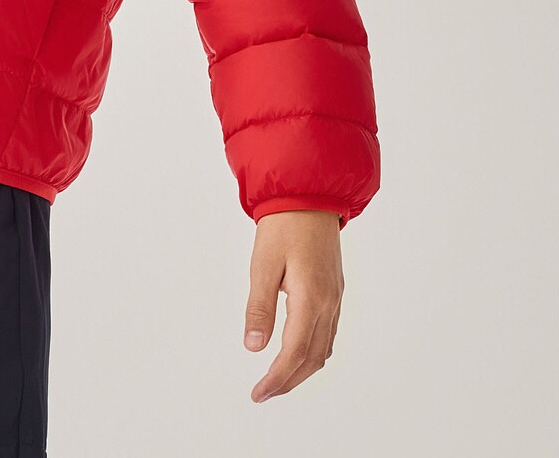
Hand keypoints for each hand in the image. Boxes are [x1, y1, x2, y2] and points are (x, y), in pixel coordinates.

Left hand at [244, 209, 343, 401]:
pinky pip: (328, 334)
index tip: (258, 393)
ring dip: (301, 370)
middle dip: (288, 381)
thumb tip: (254, 347)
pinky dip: (312, 352)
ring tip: (277, 380)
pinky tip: (296, 353)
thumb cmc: (283, 226)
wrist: (309, 197)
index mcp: (311, 299)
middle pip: (312, 359)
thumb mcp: (262, 265)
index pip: (294, 353)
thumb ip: (259, 308)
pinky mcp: (334, 292)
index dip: (277, 378)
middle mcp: (329, 304)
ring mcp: (335, 299)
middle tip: (264, 393)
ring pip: (323, 349)